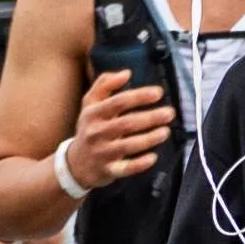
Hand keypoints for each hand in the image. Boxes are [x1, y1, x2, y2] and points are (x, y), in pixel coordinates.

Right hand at [64, 67, 175, 189]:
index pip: (118, 102)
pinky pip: (125, 168)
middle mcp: (96, 132)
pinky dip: (140, 163)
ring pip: (128, 145)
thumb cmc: (89, 128)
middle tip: (169, 113)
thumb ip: (105, 84)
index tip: (158, 93)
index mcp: (93, 113)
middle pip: (126, 123)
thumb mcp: (90, 103)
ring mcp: (102, 152)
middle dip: (150, 117)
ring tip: (165, 131)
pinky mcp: (108, 170)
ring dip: (149, 138)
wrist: (75, 164)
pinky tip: (153, 157)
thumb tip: (126, 73)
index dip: (139, 96)